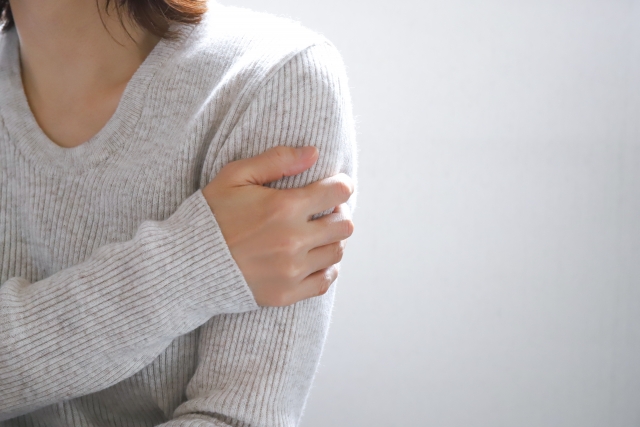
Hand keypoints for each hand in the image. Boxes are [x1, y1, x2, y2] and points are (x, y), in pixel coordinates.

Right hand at [202, 146, 353, 306]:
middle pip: (344, 225)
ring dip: (331, 240)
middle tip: (324, 211)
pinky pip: (324, 281)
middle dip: (338, 213)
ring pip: (337, 252)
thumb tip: (314, 152)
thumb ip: (276, 160)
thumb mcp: (235, 176)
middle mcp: (293, 241)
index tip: (334, 186)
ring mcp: (291, 271)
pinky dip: (325, 268)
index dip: (341, 185)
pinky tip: (313, 258)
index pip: (338, 193)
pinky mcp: (286, 294)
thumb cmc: (211, 216)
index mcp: (283, 208)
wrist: (187, 263)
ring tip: (316, 234)